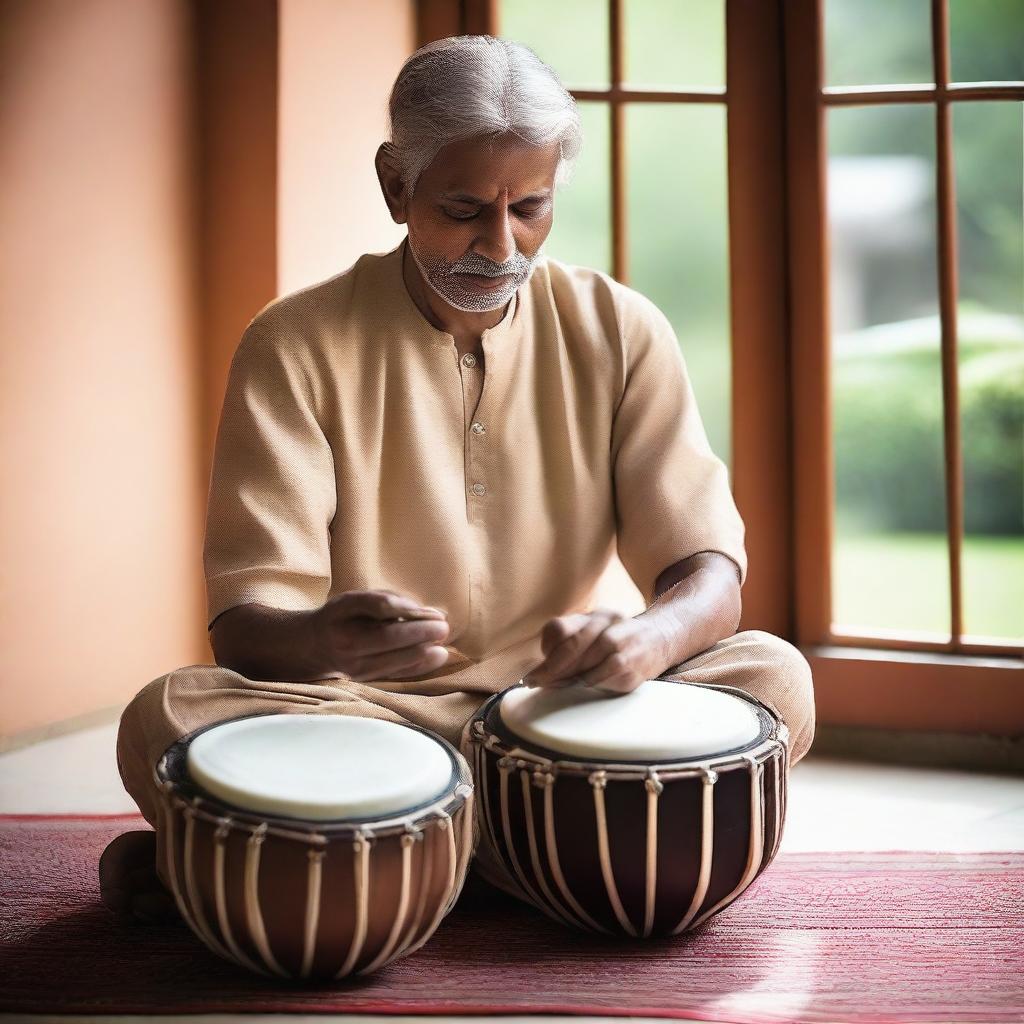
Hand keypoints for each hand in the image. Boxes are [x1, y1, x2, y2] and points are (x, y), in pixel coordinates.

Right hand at [307, 589, 450, 681]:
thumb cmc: (341, 616)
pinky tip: (437, 656)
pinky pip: (395, 673)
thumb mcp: (354, 599)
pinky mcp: (364, 679)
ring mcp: (354, 665)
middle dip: (420, 632)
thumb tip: (420, 610)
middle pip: (388, 637)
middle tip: (443, 627)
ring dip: (423, 651)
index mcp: (344, 613)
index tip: (429, 610)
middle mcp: (347, 642)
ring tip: (442, 642)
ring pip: (393, 659)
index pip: (379, 608)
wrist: (314, 646)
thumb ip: (383, 600)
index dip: (407, 608)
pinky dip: (419, 665)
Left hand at [522, 609, 669, 694]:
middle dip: (550, 669)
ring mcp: (622, 642)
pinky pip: (604, 676)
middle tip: (533, 682)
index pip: (559, 629)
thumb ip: (569, 643)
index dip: (544, 652)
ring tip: (553, 686)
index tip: (532, 672)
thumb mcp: (594, 631)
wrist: (660, 640)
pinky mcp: (633, 665)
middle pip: (572, 646)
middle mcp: (609, 623)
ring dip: (566, 678)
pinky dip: (590, 682)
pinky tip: (582, 686)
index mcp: (595, 615)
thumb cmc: (618, 639)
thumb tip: (543, 671)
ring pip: (586, 662)